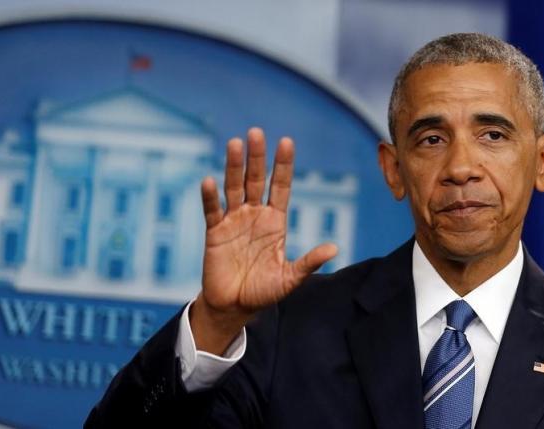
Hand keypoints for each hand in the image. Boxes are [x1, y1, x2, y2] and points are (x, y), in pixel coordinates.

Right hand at [190, 128, 337, 353]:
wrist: (235, 306)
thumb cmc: (264, 291)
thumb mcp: (290, 278)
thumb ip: (308, 263)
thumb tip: (334, 248)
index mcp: (275, 221)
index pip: (280, 187)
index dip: (282, 165)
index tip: (286, 142)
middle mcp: (255, 215)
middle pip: (255, 180)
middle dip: (256, 157)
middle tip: (256, 133)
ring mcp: (234, 221)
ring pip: (233, 187)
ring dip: (233, 166)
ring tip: (235, 144)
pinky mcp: (215, 232)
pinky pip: (213, 211)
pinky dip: (210, 197)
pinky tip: (209, 181)